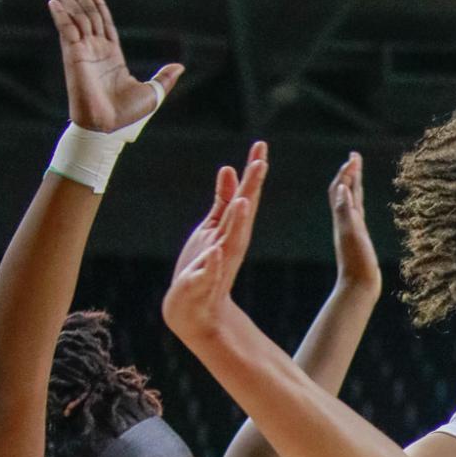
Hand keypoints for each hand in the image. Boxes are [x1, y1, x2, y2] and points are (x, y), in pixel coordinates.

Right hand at [48, 0, 182, 132]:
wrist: (107, 126)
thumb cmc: (127, 114)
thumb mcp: (153, 93)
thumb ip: (164, 78)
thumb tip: (180, 66)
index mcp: (112, 56)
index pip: (105, 24)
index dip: (99, 7)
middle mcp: (96, 51)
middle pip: (89, 17)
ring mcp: (83, 52)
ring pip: (77, 20)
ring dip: (70, 2)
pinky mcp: (73, 55)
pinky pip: (66, 31)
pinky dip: (60, 16)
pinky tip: (55, 2)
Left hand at [163, 144, 266, 344]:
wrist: (194, 311)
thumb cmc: (204, 266)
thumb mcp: (213, 228)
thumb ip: (223, 200)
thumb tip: (229, 168)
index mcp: (233, 230)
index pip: (246, 196)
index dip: (253, 172)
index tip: (261, 146)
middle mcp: (230, 244)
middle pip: (242, 213)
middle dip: (251, 188)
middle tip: (260, 162)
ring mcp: (217, 265)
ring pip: (230, 240)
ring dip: (237, 221)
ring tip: (243, 200)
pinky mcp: (201, 285)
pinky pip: (208, 274)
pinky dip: (211, 264)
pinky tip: (213, 253)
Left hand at [329, 152, 380, 301]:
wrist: (359, 286)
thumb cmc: (357, 262)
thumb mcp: (351, 234)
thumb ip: (345, 211)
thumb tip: (342, 187)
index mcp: (343, 217)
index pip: (342, 188)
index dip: (347, 171)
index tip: (354, 155)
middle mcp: (346, 221)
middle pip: (345, 190)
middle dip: (349, 172)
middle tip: (355, 156)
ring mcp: (352, 229)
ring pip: (351, 201)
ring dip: (353, 184)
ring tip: (357, 171)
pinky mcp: (359, 238)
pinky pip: (357, 213)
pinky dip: (358, 202)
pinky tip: (359, 201)